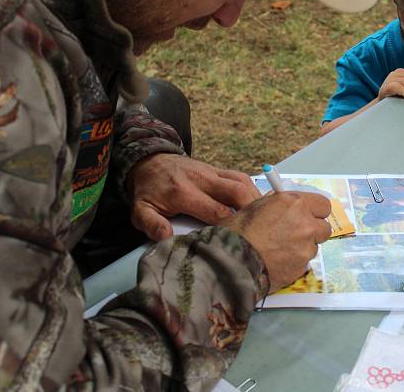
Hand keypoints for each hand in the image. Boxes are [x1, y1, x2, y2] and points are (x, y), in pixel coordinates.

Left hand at [128, 153, 260, 240]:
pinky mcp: (217, 169)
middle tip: (259, 230)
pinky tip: (256, 205)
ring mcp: (212, 171)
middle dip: (251, 211)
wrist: (148, 162)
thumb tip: (168, 240)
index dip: (230, 226)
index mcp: (183, 192)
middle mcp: (202, 179)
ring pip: (242, 181)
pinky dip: (251, 190)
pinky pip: (240, 177)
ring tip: (263, 218)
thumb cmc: (147, 190)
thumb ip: (152, 225)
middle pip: (237, 191)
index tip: (237, 241)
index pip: (216, 210)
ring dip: (255, 199)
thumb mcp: (140, 211)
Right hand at [225, 192, 331, 291]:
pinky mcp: (302, 267)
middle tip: (296, 234)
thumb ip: (278, 204)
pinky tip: (277, 261)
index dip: (315, 211)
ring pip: (314, 246)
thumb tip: (287, 206)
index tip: (308, 215)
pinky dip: (294, 262)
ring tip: (280, 250)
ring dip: (303, 247)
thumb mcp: (256, 206)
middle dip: (313, 231)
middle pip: (324, 227)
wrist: (231, 260)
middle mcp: (305, 223)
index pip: (323, 205)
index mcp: (294, 203)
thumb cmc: (238, 231)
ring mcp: (306, 247)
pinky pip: (304, 262)